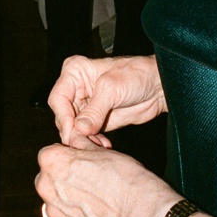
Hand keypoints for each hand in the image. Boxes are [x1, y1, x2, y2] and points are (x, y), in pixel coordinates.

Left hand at [34, 141, 178, 216]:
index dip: (67, 156)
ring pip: (57, 203)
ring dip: (69, 201)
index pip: (49, 154)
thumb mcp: (101, 150)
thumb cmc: (122, 176)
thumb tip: (74, 138)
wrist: (138, 211)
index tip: (82, 160)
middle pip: (48, 180)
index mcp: (51, 162)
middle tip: (89, 179)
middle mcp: (46, 188)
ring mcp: (56, 214)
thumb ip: (80, 143)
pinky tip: (98, 215)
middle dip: (63, 179)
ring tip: (96, 200)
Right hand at [49, 54, 166, 147]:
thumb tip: (79, 129)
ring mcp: (85, 105)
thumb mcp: (113, 89)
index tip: (71, 131)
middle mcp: (76, 88)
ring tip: (97, 144)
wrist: (159, 87)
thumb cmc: (138, 75)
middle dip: (73, 131)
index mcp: (75, 72)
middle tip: (84, 142)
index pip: (58, 98)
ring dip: (83, 139)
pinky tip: (103, 145)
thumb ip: (94, 110)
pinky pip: (85, 135)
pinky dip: (91, 142)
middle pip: (62, 116)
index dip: (63, 116)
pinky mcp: (94, 119)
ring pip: (72, 128)